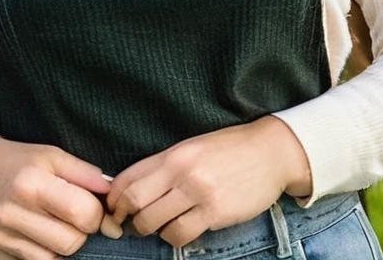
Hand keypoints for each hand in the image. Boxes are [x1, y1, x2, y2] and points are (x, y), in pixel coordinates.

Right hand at [0, 136, 111, 259]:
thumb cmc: (22, 162)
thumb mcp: (53, 155)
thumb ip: (84, 173)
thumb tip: (111, 192)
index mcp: (31, 183)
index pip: (83, 214)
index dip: (97, 212)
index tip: (94, 205)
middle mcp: (13, 213)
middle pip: (71, 243)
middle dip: (82, 231)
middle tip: (76, 216)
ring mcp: (2, 238)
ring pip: (55, 259)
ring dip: (64, 245)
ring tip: (58, 223)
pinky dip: (45, 252)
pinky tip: (40, 233)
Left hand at [105, 117, 311, 246]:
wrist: (270, 152)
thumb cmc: (230, 149)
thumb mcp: (194, 146)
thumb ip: (165, 164)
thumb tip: (135, 186)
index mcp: (174, 153)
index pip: (129, 176)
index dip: (114, 197)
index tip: (112, 207)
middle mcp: (182, 171)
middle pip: (135, 201)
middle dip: (126, 217)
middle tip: (127, 223)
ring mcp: (199, 192)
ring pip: (155, 222)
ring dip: (149, 230)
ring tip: (156, 226)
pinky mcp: (215, 212)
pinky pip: (181, 234)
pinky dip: (173, 237)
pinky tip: (179, 230)